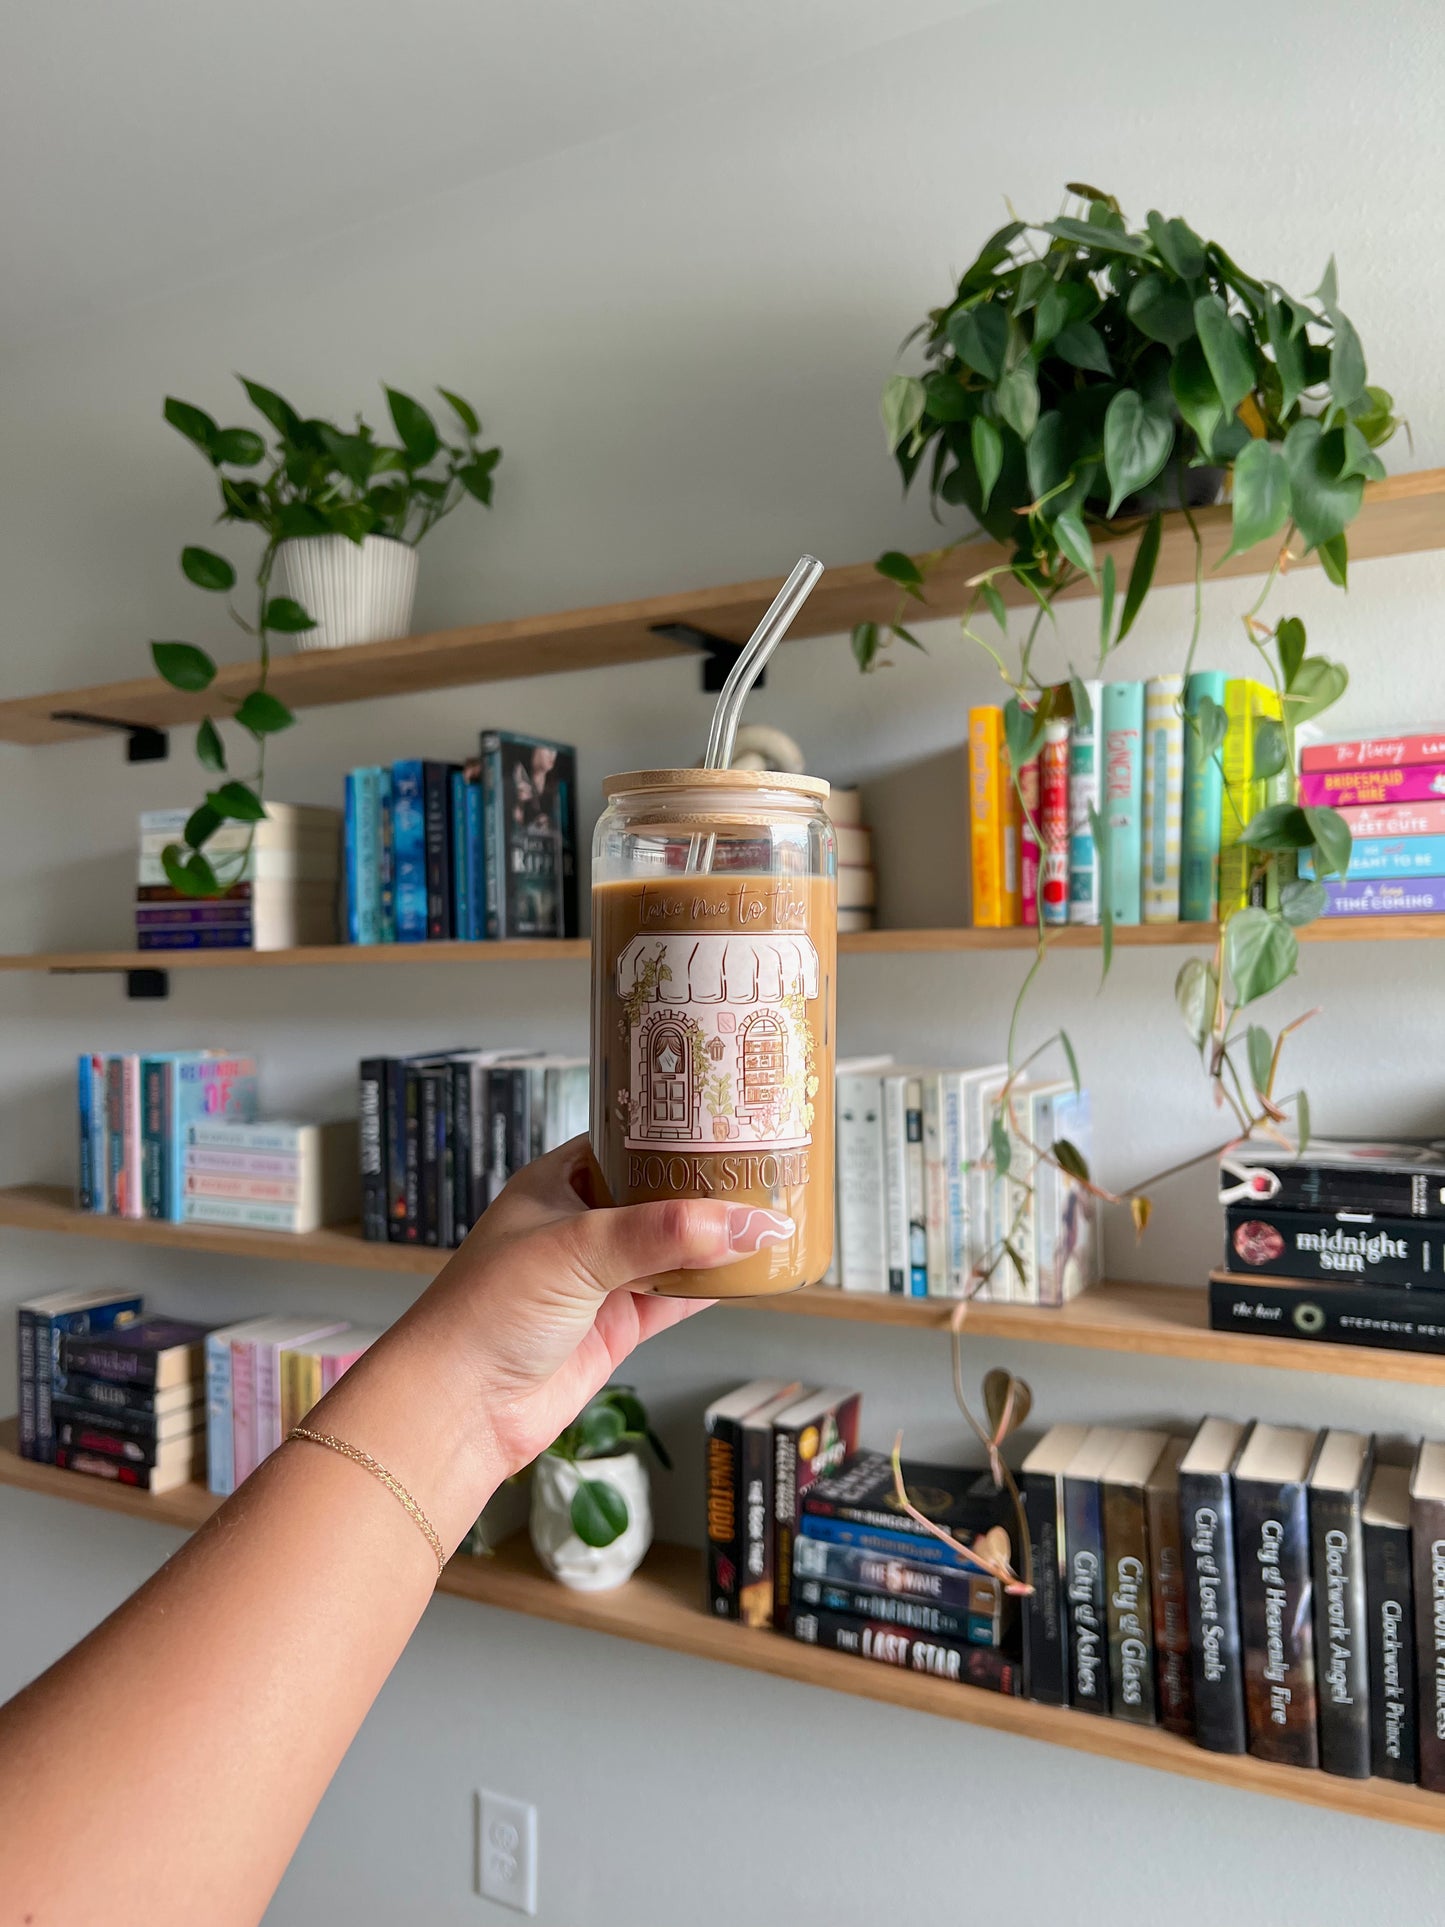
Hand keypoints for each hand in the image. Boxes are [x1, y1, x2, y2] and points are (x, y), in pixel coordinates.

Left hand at [314, 1137, 792, 1546]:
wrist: (460, 1407)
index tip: (728, 1116)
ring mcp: (599, 1278)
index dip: (674, 1130)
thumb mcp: (576, 1250)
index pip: (626, 1141)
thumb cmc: (487, 1310)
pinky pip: (676, 1298)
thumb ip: (660, 1234)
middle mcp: (580, 1225)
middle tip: (767, 1165)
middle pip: (658, 1195)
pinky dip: (713, 1288)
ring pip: (674, 1248)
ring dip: (718, 1240)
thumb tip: (742, 1222)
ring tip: (775, 1215)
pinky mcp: (615, 1326)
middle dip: (707, 1187)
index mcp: (557, 1182)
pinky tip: (751, 1274)